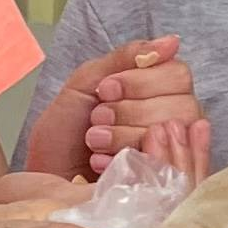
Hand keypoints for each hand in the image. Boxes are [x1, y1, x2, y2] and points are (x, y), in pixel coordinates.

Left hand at [23, 39, 205, 180]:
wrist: (45, 177)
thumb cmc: (64, 134)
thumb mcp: (86, 83)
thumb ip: (126, 59)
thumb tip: (172, 42)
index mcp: (160, 93)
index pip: (179, 75)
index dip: (142, 82)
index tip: (105, 90)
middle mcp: (175, 122)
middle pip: (182, 106)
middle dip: (129, 111)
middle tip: (97, 119)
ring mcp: (173, 156)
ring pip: (173, 135)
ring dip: (124, 135)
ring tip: (94, 142)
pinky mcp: (165, 185)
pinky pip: (164, 167)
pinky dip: (125, 160)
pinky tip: (102, 162)